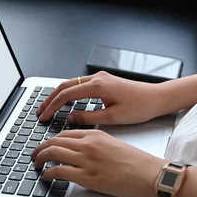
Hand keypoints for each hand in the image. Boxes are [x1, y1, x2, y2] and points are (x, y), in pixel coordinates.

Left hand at [31, 129, 166, 196]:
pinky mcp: (87, 176)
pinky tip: (46, 176)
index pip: (65, 133)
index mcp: (95, 135)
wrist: (149, 174)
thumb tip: (83, 149)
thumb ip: (96, 144)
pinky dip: (48, 173)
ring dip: (40, 158)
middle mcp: (88, 144)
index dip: (52, 140)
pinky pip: (59, 171)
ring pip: (53, 153)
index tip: (46, 145)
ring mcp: (87, 160)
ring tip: (36, 164)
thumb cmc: (137, 162)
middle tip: (35, 155)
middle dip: (41, 148)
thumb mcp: (114, 144)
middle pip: (55, 141)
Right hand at [37, 71, 161, 124]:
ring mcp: (100, 77)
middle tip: (40, 112)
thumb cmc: (140, 107)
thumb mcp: (113, 118)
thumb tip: (70, 118)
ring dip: (58, 95)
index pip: (66, 95)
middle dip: (50, 99)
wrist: (157, 98)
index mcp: (98, 86)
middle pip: (65, 86)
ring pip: (72, 84)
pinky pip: (80, 85)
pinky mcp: (104, 80)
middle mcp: (97, 78)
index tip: (44, 116)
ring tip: (49, 108)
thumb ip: (88, 117)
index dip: (52, 106)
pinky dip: (69, 93)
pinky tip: (65, 102)